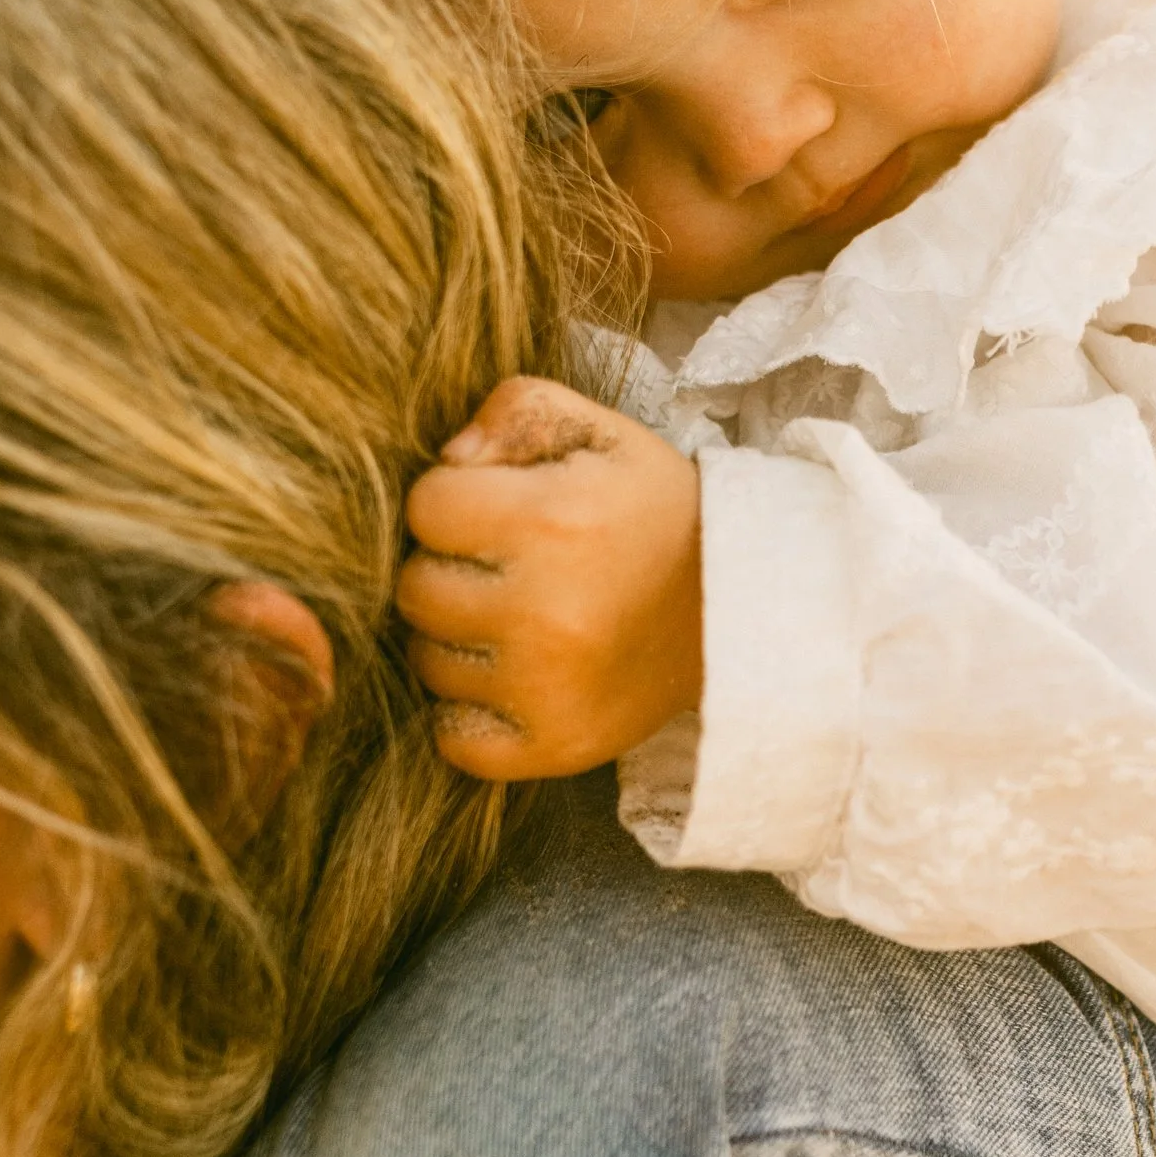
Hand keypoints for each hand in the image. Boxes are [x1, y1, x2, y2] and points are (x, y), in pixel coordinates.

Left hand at [398, 377, 705, 780]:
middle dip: (449, 569)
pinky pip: (454, 739)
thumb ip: (516, 409)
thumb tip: (448, 459)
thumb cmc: (655, 513)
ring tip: (516, 621)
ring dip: (458, 641)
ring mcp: (547, 689)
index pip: (426, 508)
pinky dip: (468, 712)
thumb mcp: (602, 434)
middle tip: (505, 569)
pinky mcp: (555, 746)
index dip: (455, 501)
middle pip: (416, 589)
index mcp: (551, 522)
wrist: (739, 608)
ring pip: (429, 662)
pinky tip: (509, 679)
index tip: (499, 511)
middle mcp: (545, 612)